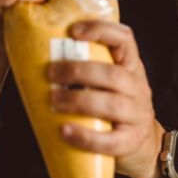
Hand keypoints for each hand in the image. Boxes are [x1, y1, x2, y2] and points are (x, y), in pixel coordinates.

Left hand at [49, 20, 163, 177]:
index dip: (101, 31)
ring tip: (54, 101)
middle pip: (113, 75)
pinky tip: (65, 131)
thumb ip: (89, 69)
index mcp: (130, 68)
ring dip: (78, 101)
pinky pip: (110, 140)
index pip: (125, 40)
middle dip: (78, 71)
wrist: (143, 146)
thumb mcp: (111, 84)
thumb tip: (34, 53)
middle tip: (51, 74)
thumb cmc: (114, 110)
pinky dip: (85, 136)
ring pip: (113, 104)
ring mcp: (138, 116)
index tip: (73, 32)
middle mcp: (138, 88)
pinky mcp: (131, 141)